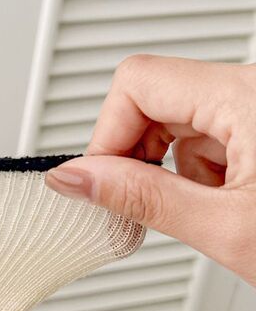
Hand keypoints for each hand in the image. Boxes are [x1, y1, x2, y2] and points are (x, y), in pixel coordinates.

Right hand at [44, 55, 255, 285]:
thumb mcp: (225, 228)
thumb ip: (143, 198)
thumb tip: (72, 178)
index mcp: (248, 96)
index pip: (138, 83)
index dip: (107, 136)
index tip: (101, 183)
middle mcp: (254, 88)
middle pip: (153, 98)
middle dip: (135, 157)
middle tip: (142, 203)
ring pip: (176, 119)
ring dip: (169, 168)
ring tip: (202, 207)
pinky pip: (206, 133)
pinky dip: (197, 171)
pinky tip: (220, 200)